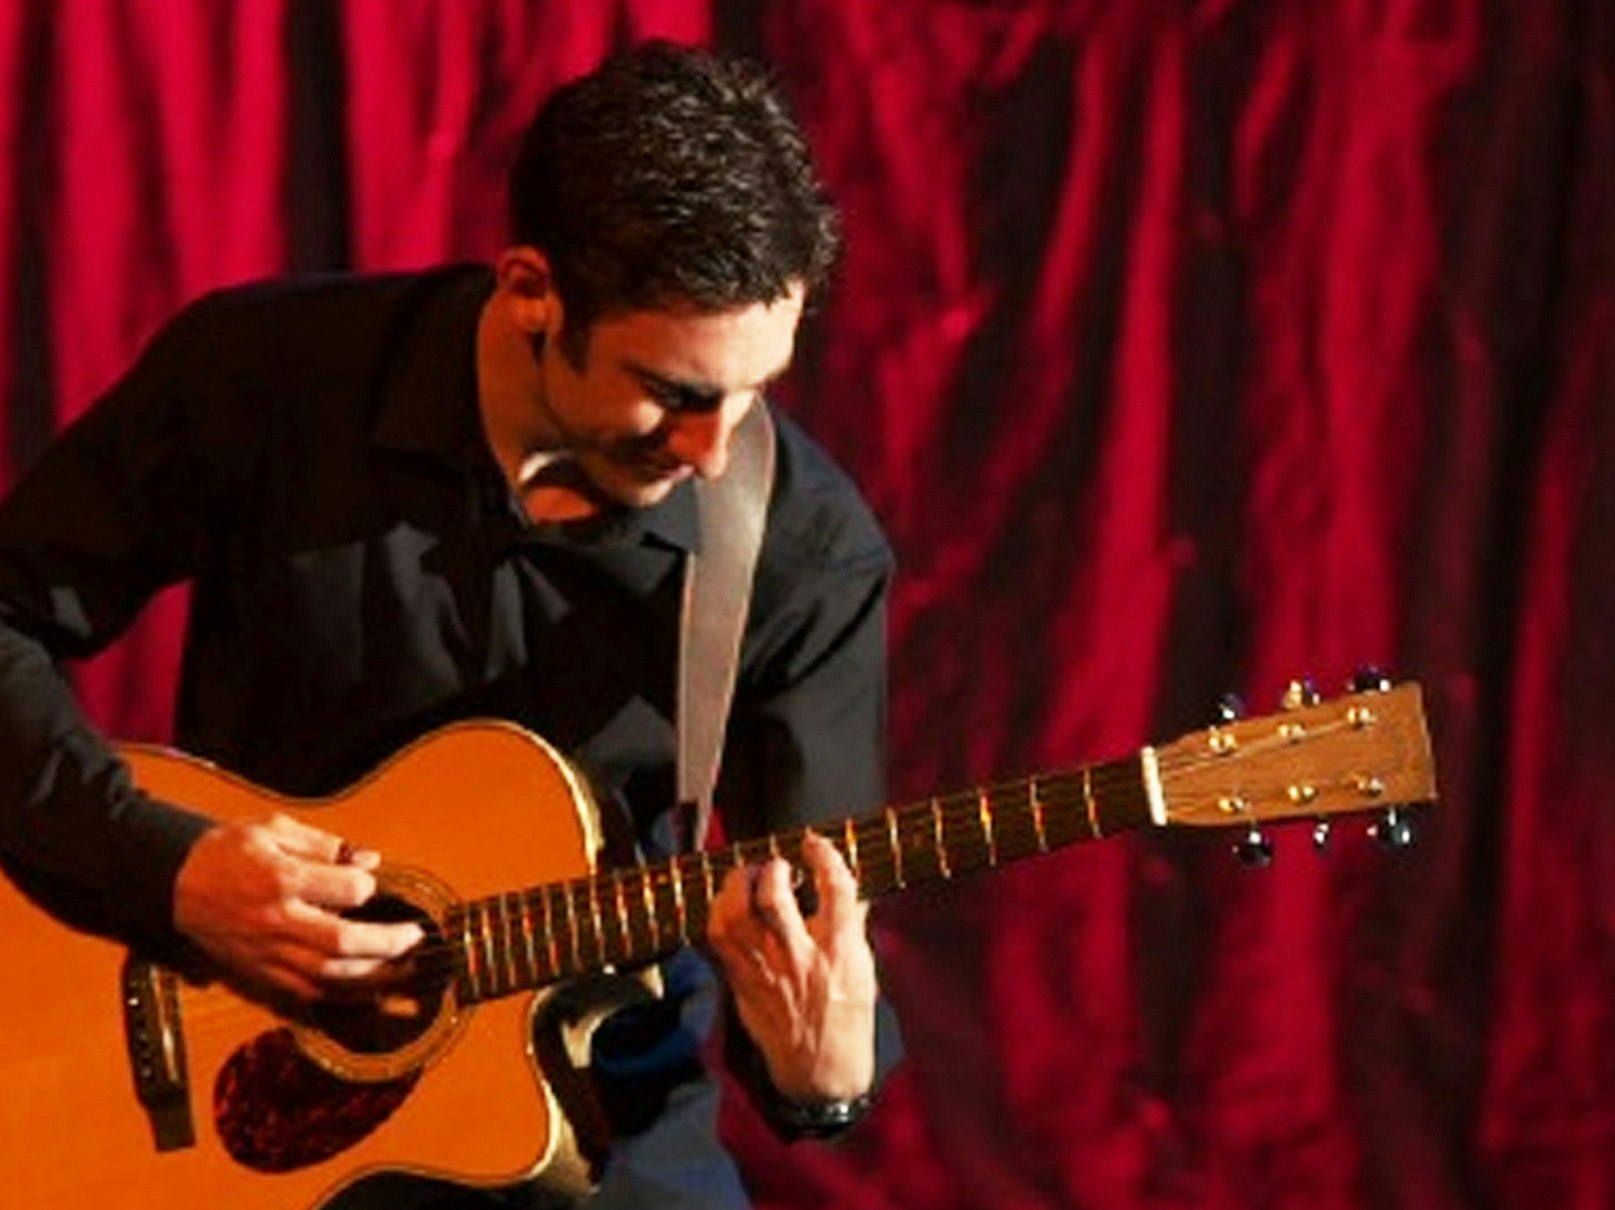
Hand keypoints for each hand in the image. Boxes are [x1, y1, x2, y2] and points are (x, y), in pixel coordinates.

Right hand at [173, 813, 422, 999]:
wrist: (175, 883)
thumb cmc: (227, 852)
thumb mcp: (274, 829)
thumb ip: (324, 845)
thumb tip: (369, 860)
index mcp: (281, 879)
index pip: (347, 890)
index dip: (367, 885)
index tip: (370, 881)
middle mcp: (276, 921)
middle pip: (342, 943)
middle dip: (387, 943)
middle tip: (413, 939)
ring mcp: (267, 952)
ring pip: (329, 975)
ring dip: (374, 975)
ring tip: (403, 968)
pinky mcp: (260, 973)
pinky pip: (308, 993)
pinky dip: (343, 994)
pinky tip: (368, 988)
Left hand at [708, 831, 876, 1102]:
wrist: (819, 1070)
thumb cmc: (846, 1017)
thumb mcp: (863, 968)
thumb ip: (852, 924)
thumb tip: (846, 883)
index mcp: (840, 951)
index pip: (835, 888)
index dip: (824, 855)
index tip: (815, 843)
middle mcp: (799, 957)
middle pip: (773, 897)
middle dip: (773, 869)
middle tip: (778, 866)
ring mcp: (764, 970)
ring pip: (736, 913)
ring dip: (739, 883)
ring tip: (750, 877)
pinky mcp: (740, 981)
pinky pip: (717, 935)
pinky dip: (720, 909)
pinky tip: (732, 903)